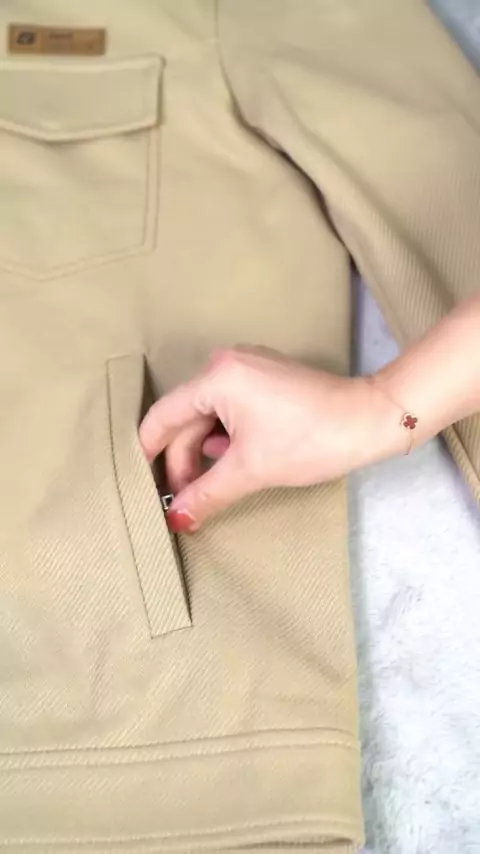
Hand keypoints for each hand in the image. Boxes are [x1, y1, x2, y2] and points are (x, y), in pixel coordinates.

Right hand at [139, 346, 392, 531]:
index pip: (163, 418)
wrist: (369, 420)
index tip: (143, 486)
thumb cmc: (312, 439)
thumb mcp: (252, 470)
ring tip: (209, 488)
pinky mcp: (264, 377)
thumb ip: (207, 494)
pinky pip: (229, 408)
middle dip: (183, 461)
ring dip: (205, 452)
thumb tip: (177, 518)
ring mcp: (247, 367)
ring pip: (208, 416)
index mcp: (217, 378)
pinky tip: (231, 463)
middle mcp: (226, 364)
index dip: (150, 455)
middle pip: (186, 418)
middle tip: (187, 501)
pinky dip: (226, 437)